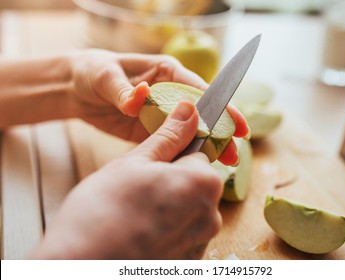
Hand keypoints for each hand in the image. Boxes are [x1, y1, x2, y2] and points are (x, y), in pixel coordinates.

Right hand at [32, 100, 222, 258]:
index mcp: (204, 182)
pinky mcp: (186, 261)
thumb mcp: (136, 161)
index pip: (198, 153)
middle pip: (194, 182)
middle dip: (170, 179)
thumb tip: (189, 110)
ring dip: (166, 205)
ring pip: (186, 207)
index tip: (153, 161)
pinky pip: (180, 233)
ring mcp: (199, 242)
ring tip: (134, 211)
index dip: (172, 153)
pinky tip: (138, 231)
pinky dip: (164, 229)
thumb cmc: (102, 211)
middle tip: (136, 188)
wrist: (80, 265)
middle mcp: (211, 215)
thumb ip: (169, 135)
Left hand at [69, 49, 248, 164]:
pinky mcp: (151, 131)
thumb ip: (122, 91)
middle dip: (221, 132)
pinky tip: (196, 166)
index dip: (221, 108)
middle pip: (202, 114)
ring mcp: (162, 114)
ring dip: (207, 147)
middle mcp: (170, 93)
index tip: (238, 125)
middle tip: (235, 154)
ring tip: (225, 164)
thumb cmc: (93, 72)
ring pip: (191, 131)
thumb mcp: (105, 76)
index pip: (200, 90)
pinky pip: (172, 143)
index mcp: (167, 73)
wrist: (76, 89)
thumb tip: (139, 99)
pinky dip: (185, 154)